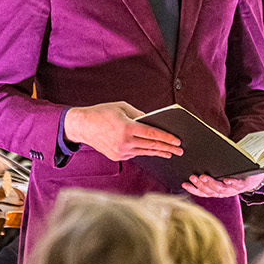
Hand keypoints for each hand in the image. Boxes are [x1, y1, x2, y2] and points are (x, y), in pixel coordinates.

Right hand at [63, 101, 181, 161]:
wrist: (82, 126)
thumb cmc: (102, 113)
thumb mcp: (122, 107)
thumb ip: (139, 115)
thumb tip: (152, 121)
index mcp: (126, 128)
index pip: (152, 134)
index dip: (166, 138)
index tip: (177, 141)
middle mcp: (124, 142)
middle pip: (151, 146)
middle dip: (167, 148)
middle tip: (180, 150)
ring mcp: (120, 151)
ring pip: (144, 152)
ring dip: (158, 152)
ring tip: (170, 153)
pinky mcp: (116, 156)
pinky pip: (135, 154)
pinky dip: (144, 151)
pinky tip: (153, 151)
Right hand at [183, 172, 263, 198]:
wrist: (254, 175)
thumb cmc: (234, 173)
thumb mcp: (221, 173)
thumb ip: (210, 170)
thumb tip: (196, 161)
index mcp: (217, 191)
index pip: (203, 192)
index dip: (193, 190)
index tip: (184, 184)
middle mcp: (225, 193)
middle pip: (211, 191)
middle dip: (201, 185)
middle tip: (193, 177)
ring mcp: (234, 190)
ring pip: (221, 189)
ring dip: (211, 183)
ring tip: (203, 176)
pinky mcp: (244, 184)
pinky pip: (237, 185)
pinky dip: (232, 183)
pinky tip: (226, 179)